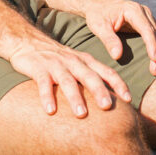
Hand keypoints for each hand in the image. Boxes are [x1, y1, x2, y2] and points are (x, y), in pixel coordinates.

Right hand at [8, 34, 131, 116]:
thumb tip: (112, 99)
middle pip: (89, 76)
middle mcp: (73, 61)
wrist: (27, 41)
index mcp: (85, 60)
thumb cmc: (56, 58)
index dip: (118, 84)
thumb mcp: (76, 63)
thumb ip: (91, 77)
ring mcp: (55, 64)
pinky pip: (43, 83)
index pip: (106, 71)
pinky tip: (50, 110)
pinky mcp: (38, 68)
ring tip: (81, 114)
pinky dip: (47, 96)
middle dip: (99, 91)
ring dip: (75, 97)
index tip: (129, 99)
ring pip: (67, 81)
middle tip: (108, 107)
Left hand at [82, 0, 155, 76]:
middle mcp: (144, 11)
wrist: (97, 4)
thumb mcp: (98, 26)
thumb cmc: (97, 15)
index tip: (154, 60)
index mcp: (133, 10)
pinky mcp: (149, 21)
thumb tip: (118, 55)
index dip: (152, 45)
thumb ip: (108, 39)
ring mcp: (148, 16)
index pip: (147, 29)